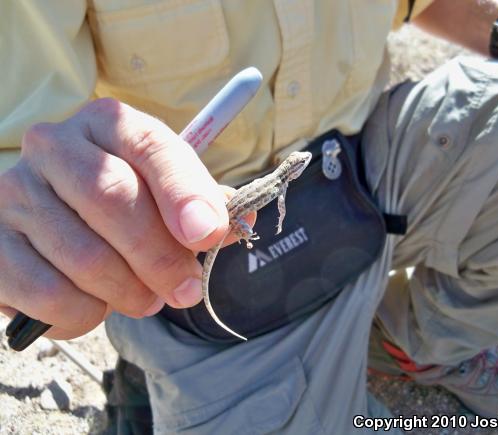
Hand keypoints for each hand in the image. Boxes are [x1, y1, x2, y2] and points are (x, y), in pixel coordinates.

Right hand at [0, 98, 247, 339]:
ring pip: (85, 257)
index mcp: (108, 124)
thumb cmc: (126, 205)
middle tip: (185, 289)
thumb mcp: (167, 193)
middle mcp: (55, 146)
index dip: (185, 194)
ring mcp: (14, 191)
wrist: (56, 219)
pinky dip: (84, 314)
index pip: (152, 149)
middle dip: (160, 258)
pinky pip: (47, 293)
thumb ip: (203, 205)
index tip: (209, 237)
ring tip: (144, 298)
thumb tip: (240, 222)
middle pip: (113, 200)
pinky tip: (95, 306)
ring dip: (129, 293)